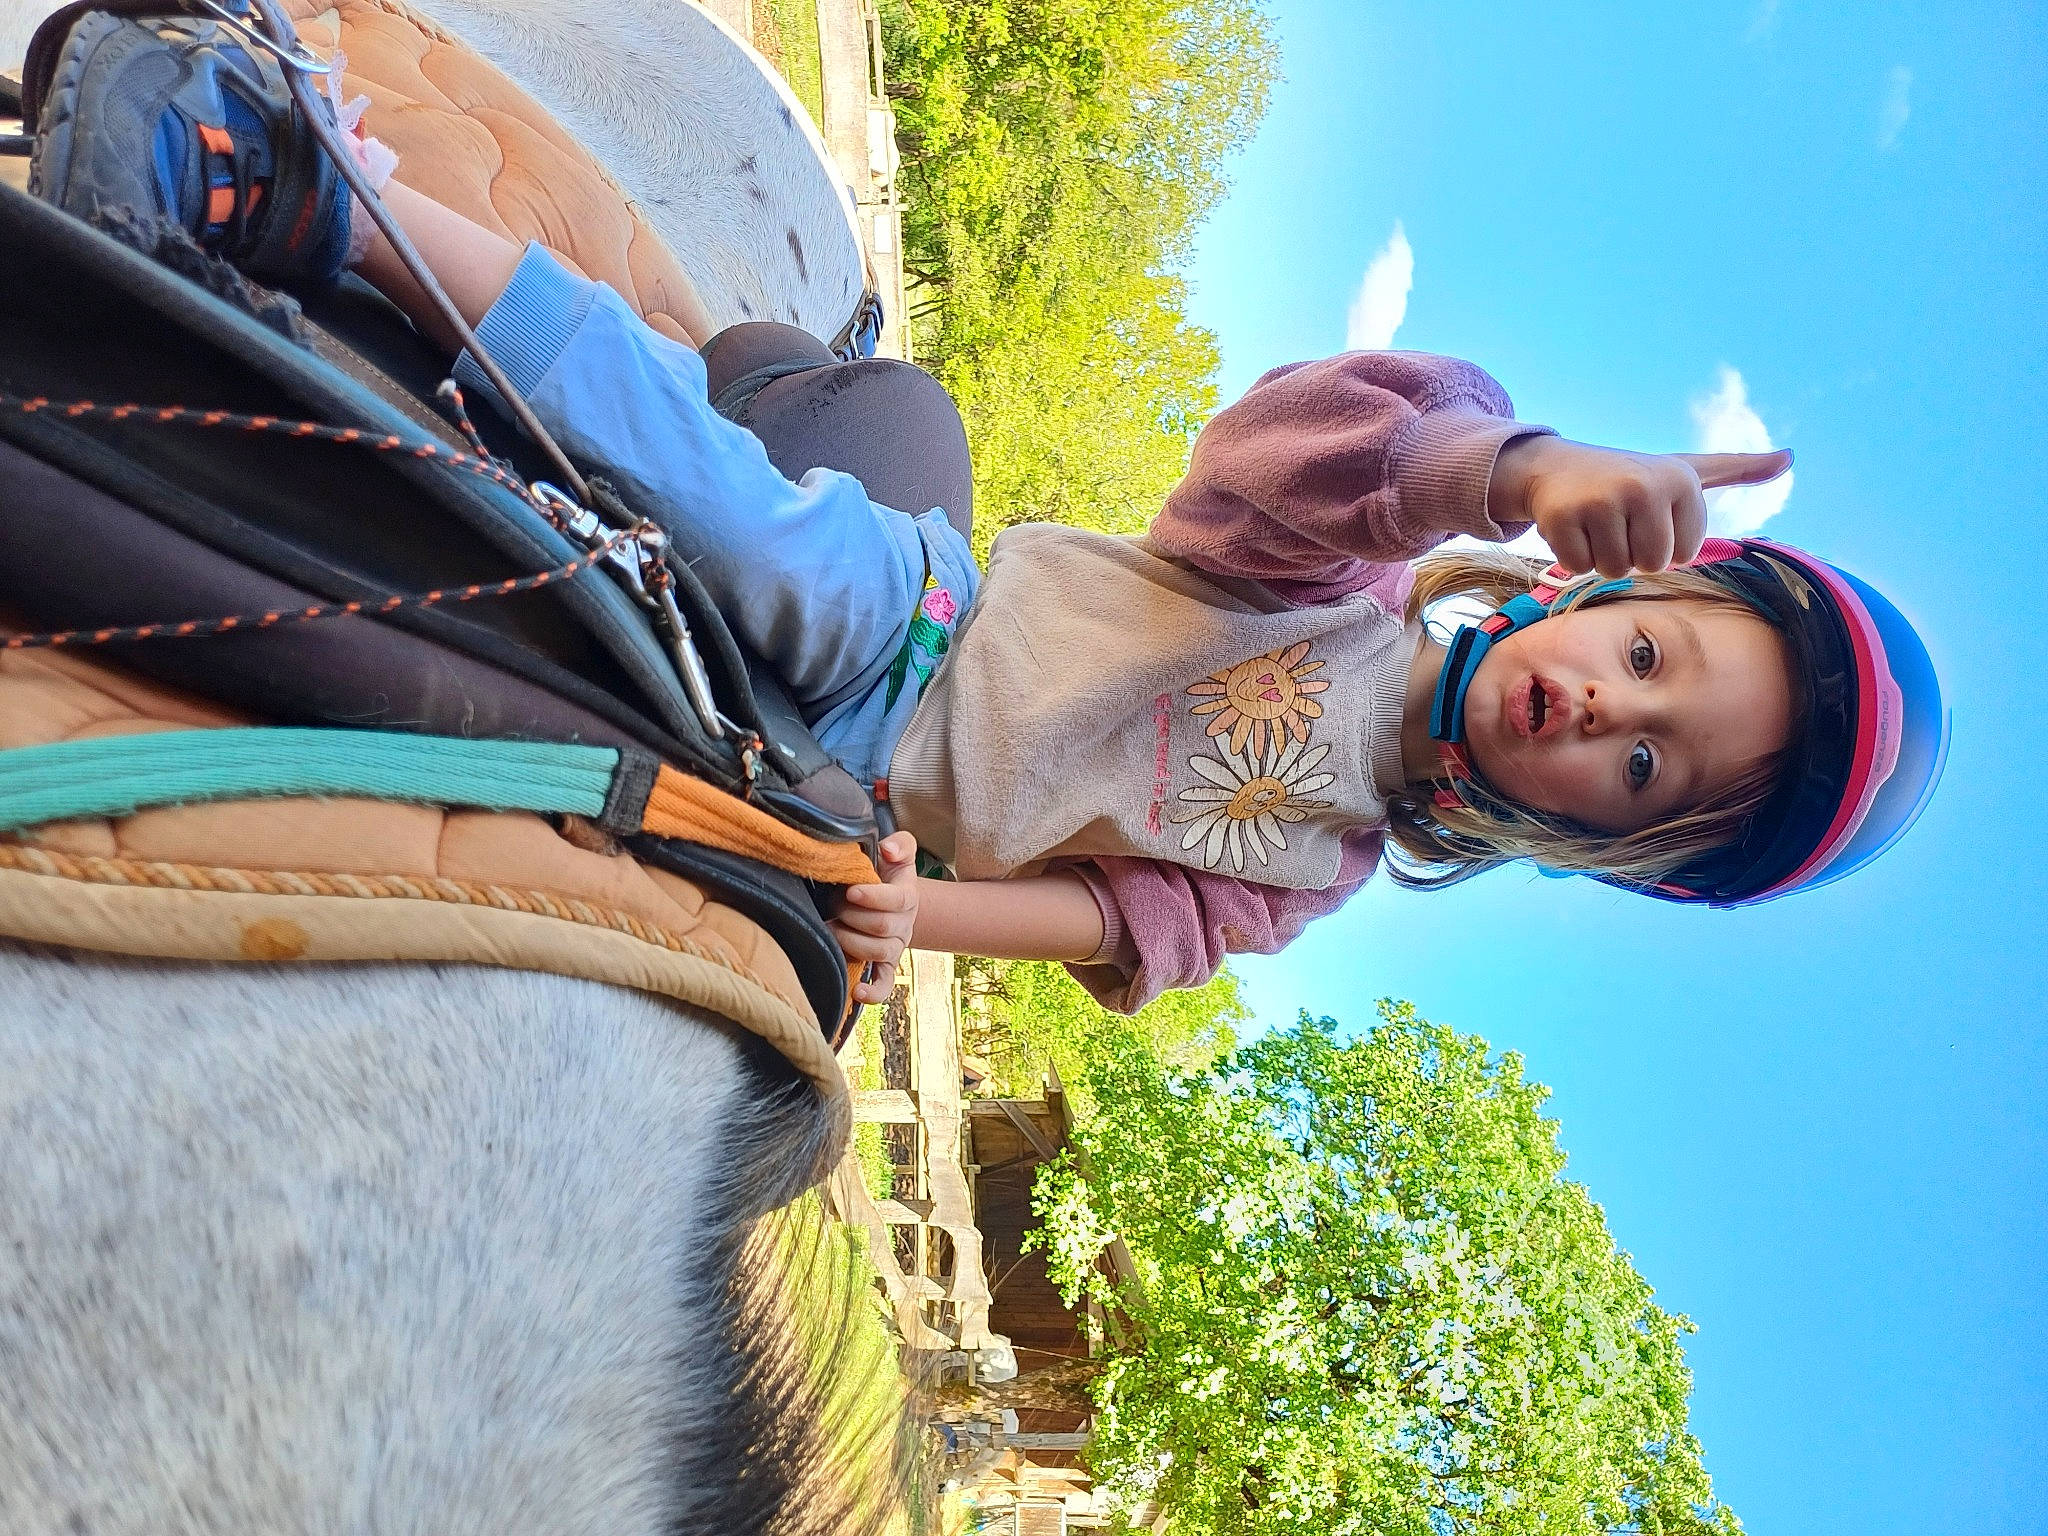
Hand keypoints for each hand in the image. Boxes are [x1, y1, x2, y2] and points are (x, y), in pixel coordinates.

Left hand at [831, 831, 919, 1003]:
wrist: (886, 899)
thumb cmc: (883, 873)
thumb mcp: (896, 853)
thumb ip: (899, 844)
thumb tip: (888, 849)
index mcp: (907, 896)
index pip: (898, 900)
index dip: (874, 897)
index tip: (851, 890)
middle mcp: (904, 925)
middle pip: (883, 927)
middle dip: (853, 916)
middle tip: (833, 903)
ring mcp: (895, 948)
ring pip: (879, 953)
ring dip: (851, 941)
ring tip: (830, 928)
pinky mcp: (885, 967)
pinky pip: (885, 985)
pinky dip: (872, 992)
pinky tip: (856, 992)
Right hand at [1489, 435, 1792, 576]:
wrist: (1557, 467)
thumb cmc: (1630, 478)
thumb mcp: (1685, 471)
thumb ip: (1737, 469)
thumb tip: (1789, 457)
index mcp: (1680, 480)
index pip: (1683, 555)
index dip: (1661, 544)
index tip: (1646, 515)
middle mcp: (1643, 486)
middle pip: (1651, 564)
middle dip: (1632, 553)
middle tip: (1617, 523)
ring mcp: (1600, 500)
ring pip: (1614, 569)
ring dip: (1602, 556)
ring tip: (1595, 524)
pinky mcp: (1562, 516)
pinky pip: (1578, 566)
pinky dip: (1572, 555)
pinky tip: (1571, 527)